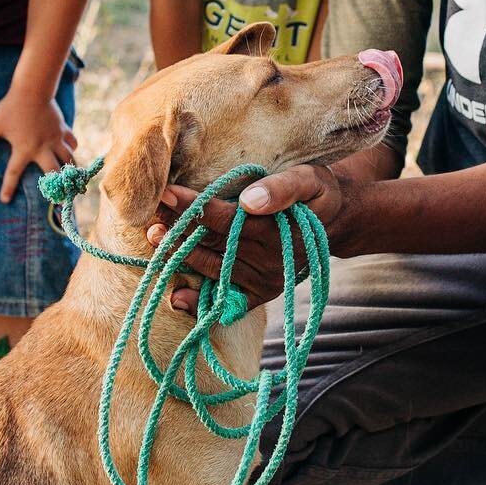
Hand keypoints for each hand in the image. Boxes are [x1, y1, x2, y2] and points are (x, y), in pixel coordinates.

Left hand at [0, 89, 76, 203]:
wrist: (33, 89)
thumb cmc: (11, 107)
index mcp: (24, 149)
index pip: (13, 173)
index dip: (8, 187)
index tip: (4, 200)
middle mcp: (42, 147)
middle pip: (54, 172)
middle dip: (59, 187)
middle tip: (62, 200)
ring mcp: (55, 138)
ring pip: (69, 160)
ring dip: (71, 171)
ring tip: (74, 182)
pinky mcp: (63, 129)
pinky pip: (72, 142)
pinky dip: (72, 149)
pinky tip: (71, 152)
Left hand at [149, 163, 353, 314]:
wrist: (335, 221)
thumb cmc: (316, 193)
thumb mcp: (309, 180)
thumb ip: (282, 188)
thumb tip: (250, 201)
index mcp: (277, 230)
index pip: (224, 218)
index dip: (192, 206)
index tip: (164, 193)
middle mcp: (269, 260)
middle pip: (212, 242)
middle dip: (178, 227)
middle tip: (149, 213)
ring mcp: (264, 279)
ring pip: (212, 268)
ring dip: (179, 255)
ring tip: (154, 234)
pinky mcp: (262, 292)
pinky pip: (229, 303)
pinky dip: (203, 304)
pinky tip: (178, 298)